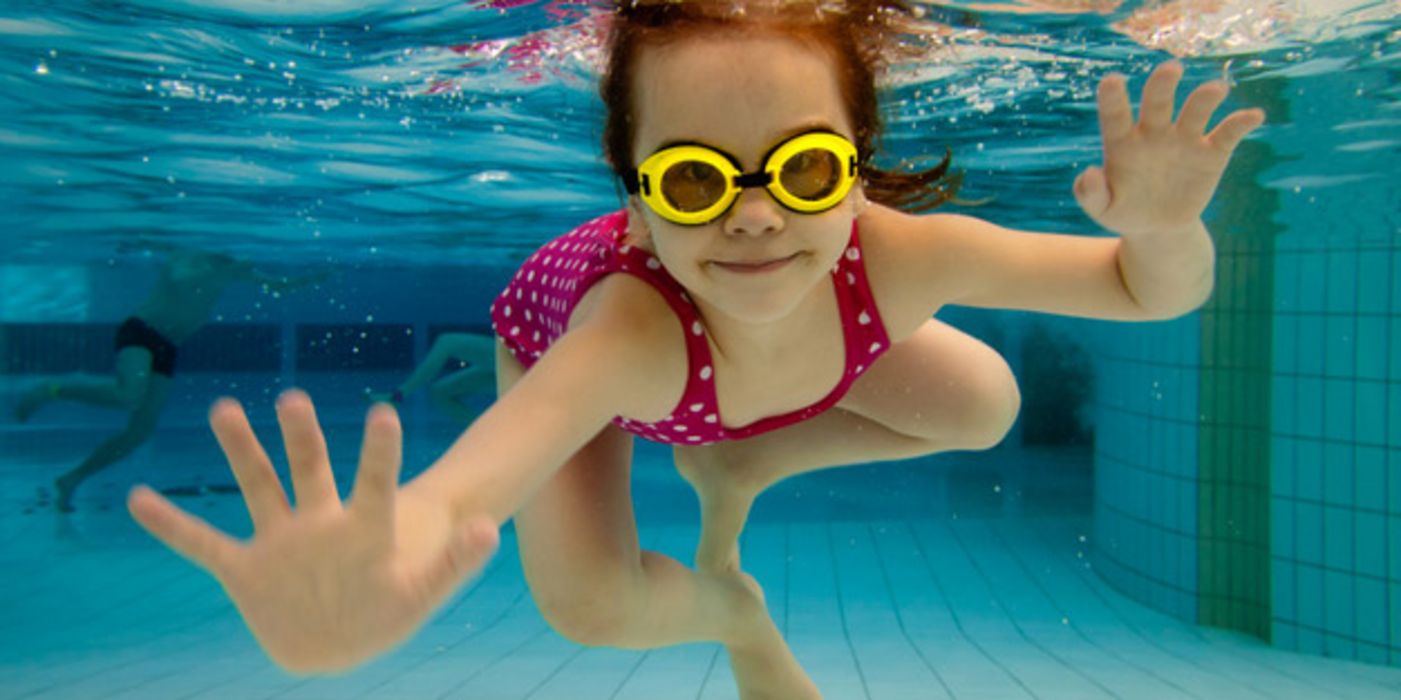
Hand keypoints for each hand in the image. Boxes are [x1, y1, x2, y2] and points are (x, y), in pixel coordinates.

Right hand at [127, 390, 498, 672]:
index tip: (382, 413)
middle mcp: (317, 524)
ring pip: (258, 487)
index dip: (379, 453)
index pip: (372, 484)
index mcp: (362, 530)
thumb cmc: (384, 615)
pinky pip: (202, 545)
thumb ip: (454, 565)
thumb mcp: (423, 595)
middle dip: (300, 437)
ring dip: (241, 452)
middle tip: (294, 397)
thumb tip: (487, 529)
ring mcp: (278, 543)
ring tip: (225, 408)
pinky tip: (139, 498)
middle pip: (308, 470)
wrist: (339, 643)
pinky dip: (171, 525)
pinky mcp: (246, 571)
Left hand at [1073, 61, 1265, 237]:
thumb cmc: (1124, 212)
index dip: (1113, 98)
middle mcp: (1154, 132)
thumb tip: (1088, 174)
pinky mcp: (1211, 153)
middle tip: (1171, 69)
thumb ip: (1090, 194)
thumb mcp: (1103, 209)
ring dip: (1206, 97)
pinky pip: (1228, 133)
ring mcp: (1184, 139)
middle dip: (1163, 84)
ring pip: (1196, 109)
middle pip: (1159, 101)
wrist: (1158, 229)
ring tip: (1216, 90)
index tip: (1112, 80)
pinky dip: (1241, 122)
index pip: (1116, 115)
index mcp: (1123, 142)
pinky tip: (1254, 116)